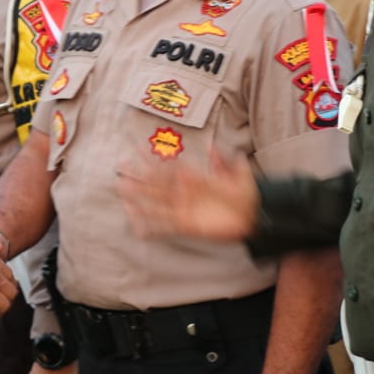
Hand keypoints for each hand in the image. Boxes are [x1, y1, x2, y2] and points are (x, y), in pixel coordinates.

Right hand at [117, 149, 259, 240]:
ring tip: (122, 190)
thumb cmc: (247, 196)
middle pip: (157, 182)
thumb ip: (226, 164)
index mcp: (195, 178)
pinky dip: (151, 227)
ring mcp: (184, 209)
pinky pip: (165, 226)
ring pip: (156, 202)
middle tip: (121, 166)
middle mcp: (186, 192)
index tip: (138, 147)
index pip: (170, 165)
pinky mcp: (187, 226)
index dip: (154, 157)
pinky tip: (137, 226)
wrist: (252, 218)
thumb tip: (214, 148)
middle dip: (139, 174)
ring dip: (139, 197)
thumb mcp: (239, 176)